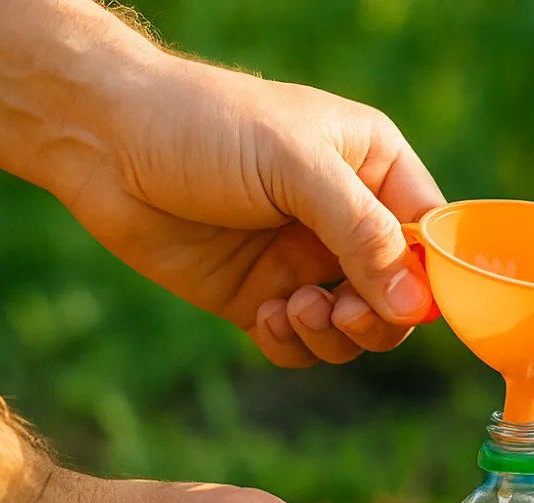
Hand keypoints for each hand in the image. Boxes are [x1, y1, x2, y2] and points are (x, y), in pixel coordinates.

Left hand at [64, 52, 444, 367]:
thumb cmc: (204, 126)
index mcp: (374, 167)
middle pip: (400, 296)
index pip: (432, 237)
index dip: (431, 280)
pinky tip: (261, 315)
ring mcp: (303, 260)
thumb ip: (362, 234)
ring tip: (294, 309)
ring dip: (333, 335)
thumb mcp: (295, 167)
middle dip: (377, 317)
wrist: (101, 140)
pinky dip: (290, 344)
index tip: (409, 306)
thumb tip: (417, 306)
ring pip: (354, 329)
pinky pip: (301, 344)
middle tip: (342, 314)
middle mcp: (347, 218)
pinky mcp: (259, 295)